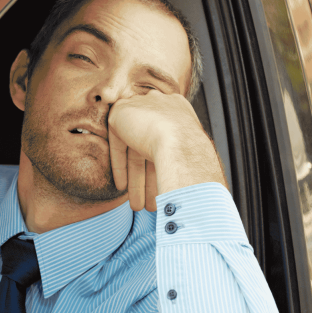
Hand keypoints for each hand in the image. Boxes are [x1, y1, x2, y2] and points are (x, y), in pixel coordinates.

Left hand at [107, 90, 225, 211]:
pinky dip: (120, 167)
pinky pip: (118, 144)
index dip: (161, 166)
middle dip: (149, 179)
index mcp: (179, 111)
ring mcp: (140, 108)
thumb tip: (191, 188)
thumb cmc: (194, 152)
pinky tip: (123, 188)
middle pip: (150, 148)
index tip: (162, 186)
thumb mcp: (192, 152)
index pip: (165, 140)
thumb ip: (183, 158)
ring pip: (135, 150)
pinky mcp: (120, 113)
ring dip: (136, 180)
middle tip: (150, 202)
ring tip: (138, 205)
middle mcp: (160, 107)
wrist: (178, 141)